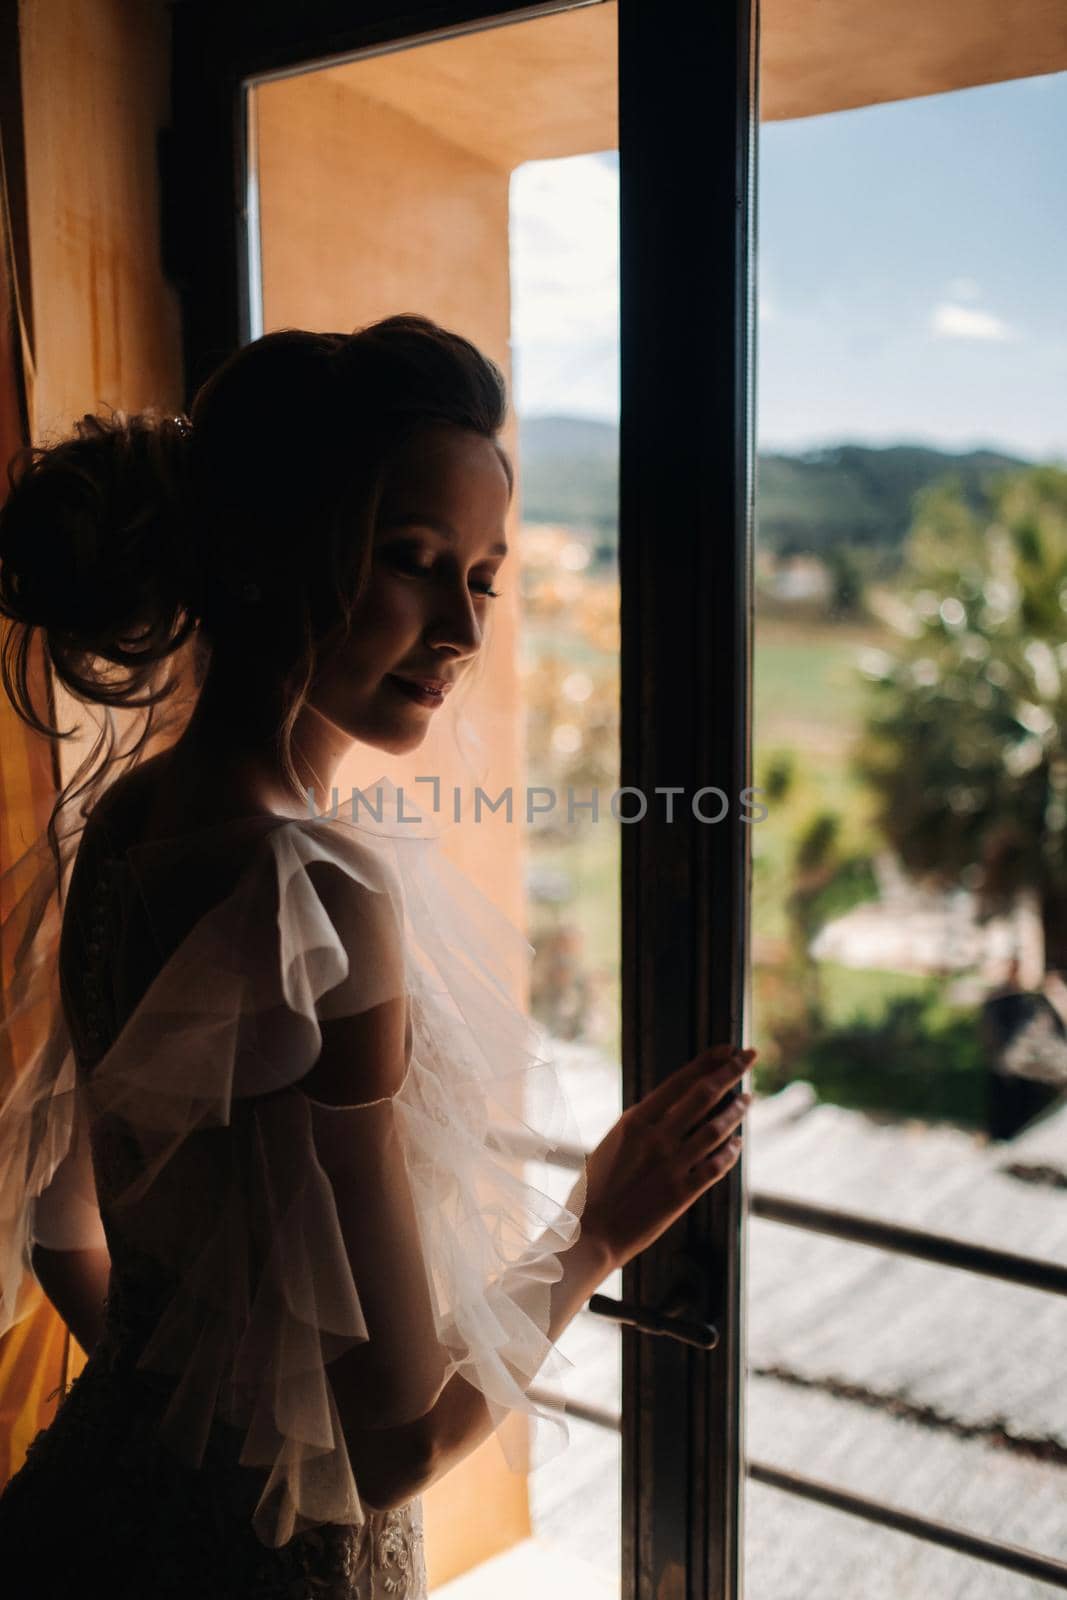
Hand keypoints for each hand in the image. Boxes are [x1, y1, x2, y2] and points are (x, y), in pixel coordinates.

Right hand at [579, 1044, 755, 1272]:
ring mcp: (671, 1165)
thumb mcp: (613, 1144)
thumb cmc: (594, 1190)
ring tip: (747, 1098)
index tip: (727, 1049)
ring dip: (735, 1111)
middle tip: (749, 1056)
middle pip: (703, 1096)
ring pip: (715, 1129)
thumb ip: (640, 1127)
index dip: (707, 1063)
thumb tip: (666, 1110)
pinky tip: (738, 1143)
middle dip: (730, 1072)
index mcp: (634, 1121)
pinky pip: (716, 1166)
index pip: (680, 1082)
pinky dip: (730, 1152)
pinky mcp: (681, 1193)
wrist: (591, 1233)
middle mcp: (656, 1138)